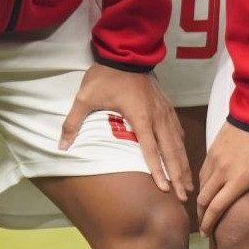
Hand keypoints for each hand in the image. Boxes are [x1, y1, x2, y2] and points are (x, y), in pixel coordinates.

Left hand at [60, 64, 192, 200]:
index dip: (158, 171)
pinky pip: (178, 132)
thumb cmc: (106, 76)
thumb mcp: (84, 98)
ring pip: (178, 143)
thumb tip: (60, 147)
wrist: (127, 52)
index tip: (164, 189)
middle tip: (183, 196)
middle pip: (171, 151)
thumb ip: (73, 123)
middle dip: (178, 175)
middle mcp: (158, 116)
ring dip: (184, 164)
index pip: (151, 149)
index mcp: (140, 116)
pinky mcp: (167, 107)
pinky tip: (183, 158)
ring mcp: (165, 111)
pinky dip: (182, 148)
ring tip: (188, 184)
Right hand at [197, 122, 248, 232]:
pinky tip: (208, 189)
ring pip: (201, 186)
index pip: (216, 208)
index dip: (209, 223)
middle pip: (203, 200)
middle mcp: (222, 171)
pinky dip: (202, 184)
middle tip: (205, 227)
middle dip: (202, 216)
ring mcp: (215, 159)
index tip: (207, 234)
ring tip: (206, 210)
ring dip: (201, 200)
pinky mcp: (212, 149)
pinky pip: (202, 172)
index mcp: (239, 179)